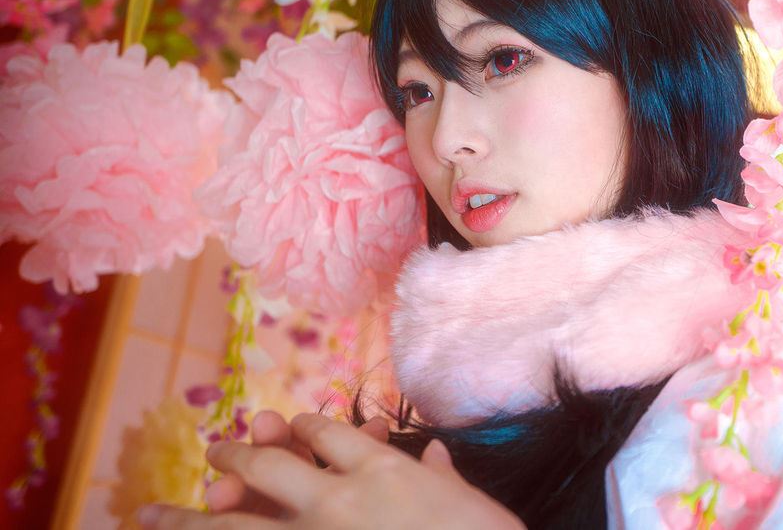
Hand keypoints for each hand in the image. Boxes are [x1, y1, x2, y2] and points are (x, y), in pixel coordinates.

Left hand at [136, 412, 525, 529]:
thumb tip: (434, 452)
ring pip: (233, 527)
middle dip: (236, 456)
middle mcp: (336, 500)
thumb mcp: (468, 498)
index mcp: (380, 469)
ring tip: (151, 515)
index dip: (303, 427)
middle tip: (214, 449)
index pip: (325, 433)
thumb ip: (441, 473)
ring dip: (187, 520)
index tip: (289, 425)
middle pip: (267, 466)